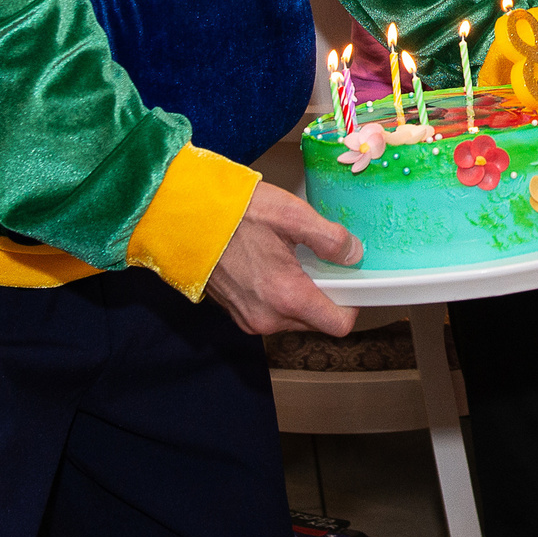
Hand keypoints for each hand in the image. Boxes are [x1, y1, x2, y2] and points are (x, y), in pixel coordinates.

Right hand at [204, 182, 361, 337]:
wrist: (184, 216)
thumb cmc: (235, 212)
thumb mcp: (292, 215)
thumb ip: (330, 238)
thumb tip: (353, 255)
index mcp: (287, 297)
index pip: (338, 324)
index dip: (353, 303)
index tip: (351, 279)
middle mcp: (268, 318)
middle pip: (316, 320)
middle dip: (326, 294)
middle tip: (321, 260)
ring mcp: (248, 318)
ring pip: (293, 317)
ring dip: (301, 294)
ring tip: (293, 258)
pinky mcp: (235, 312)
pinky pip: (271, 312)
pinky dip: (280, 295)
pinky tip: (272, 264)